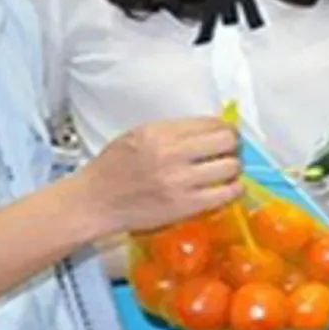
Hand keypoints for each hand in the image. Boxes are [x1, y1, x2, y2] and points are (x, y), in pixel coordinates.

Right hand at [76, 117, 241, 234]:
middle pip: (226, 142)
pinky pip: (226, 194)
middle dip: (233, 146)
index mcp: (158, 132)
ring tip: (226, 172)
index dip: (225, 128)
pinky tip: (226, 189)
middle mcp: (171, 154)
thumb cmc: (113, 168)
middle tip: (230, 152)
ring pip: (230, 167)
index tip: (226, 135)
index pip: (210, 123)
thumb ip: (172, 132)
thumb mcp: (137, 136)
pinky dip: (232, 190)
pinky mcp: (185, 206)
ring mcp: (180, 182)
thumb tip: (211, 129)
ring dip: (234, 168)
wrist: (94, 203)